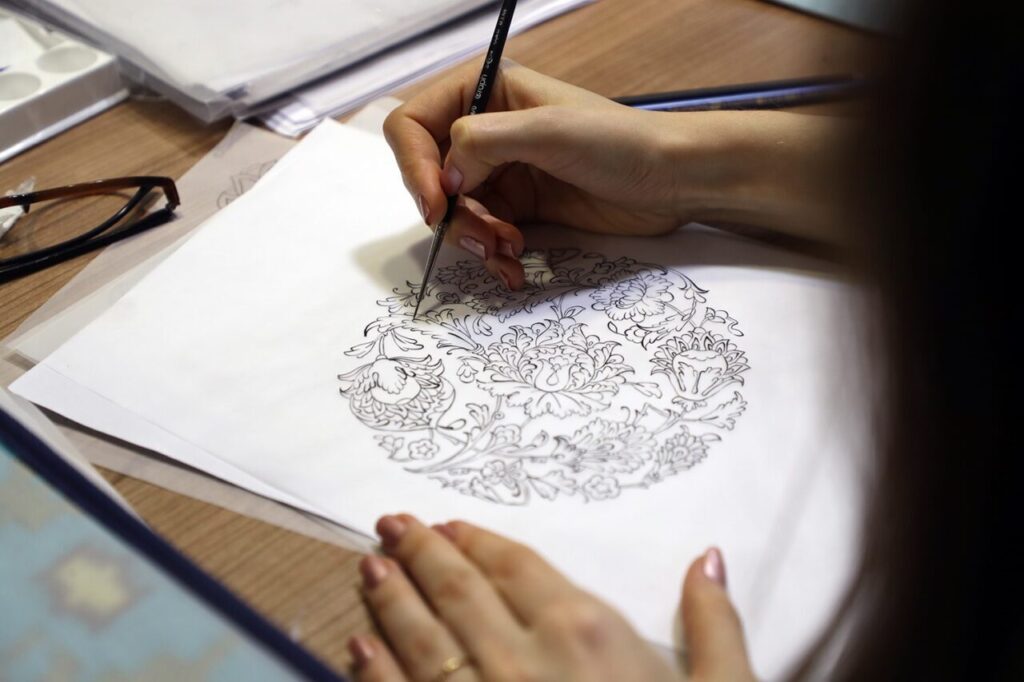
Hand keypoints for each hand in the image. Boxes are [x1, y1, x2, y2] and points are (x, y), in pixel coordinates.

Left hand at [348, 514, 755, 681]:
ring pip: (419, 637)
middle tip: (391, 525)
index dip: (478, 540)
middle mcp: (522, 658)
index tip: (449, 524)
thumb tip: (707, 558)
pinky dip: (374, 670)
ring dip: (389, 598)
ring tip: (369, 567)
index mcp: (585, 632)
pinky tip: (357, 646)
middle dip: (420, 551)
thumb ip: (714, 624)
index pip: (517, 565)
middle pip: (458, 589)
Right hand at [384, 62, 849, 289]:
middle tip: (486, 236)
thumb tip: (446, 177)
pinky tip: (515, 267)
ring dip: (475, 240)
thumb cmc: (619, 141)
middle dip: (454, 215)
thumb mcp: (548, 130)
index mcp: (485, 93)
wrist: (672, 182)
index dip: (416, 167)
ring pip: (457, 215)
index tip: (440, 204)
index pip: (414, 124)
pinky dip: (493, 256)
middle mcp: (487, 132)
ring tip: (509, 251)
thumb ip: (483, 141)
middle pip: (432, 178)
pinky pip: (485, 237)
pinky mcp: (521, 210)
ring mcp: (502, 173)